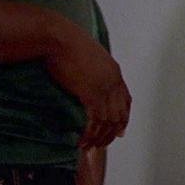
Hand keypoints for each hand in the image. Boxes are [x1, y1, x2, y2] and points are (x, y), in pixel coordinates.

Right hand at [44, 24, 130, 147]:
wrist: (58, 38)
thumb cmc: (67, 43)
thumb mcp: (88, 56)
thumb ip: (93, 69)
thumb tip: (87, 79)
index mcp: (114, 71)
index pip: (126, 100)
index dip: (124, 117)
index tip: (120, 130)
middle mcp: (113, 81)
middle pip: (120, 114)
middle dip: (112, 132)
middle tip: (102, 144)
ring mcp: (103, 88)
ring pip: (109, 121)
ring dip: (100, 137)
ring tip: (90, 146)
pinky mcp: (90, 94)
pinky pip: (96, 121)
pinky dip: (91, 134)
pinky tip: (82, 141)